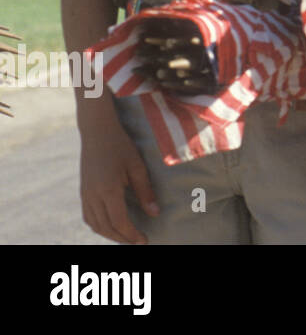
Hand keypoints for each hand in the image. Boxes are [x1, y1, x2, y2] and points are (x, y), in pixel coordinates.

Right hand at [80, 114, 157, 244]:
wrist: (97, 132)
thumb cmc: (121, 146)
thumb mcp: (137, 166)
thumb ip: (145, 191)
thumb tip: (155, 214)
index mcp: (108, 190)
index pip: (119, 221)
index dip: (132, 234)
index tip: (144, 240)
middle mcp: (93, 196)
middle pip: (105, 227)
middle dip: (122, 238)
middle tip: (138, 241)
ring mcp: (85, 194)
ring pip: (94, 224)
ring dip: (110, 234)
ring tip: (126, 237)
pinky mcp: (83, 192)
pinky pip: (88, 217)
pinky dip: (100, 226)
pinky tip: (111, 226)